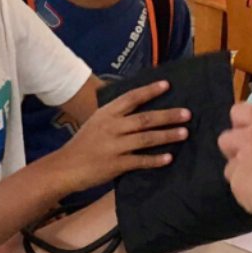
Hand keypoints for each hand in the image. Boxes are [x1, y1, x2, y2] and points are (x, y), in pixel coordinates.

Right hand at [42, 81, 188, 195]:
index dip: (149, 91)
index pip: (130, 98)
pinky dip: (155, 160)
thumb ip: (115, 118)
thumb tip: (141, 111)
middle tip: (187, 114)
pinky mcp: (116, 164)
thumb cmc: (82, 145)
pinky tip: (169, 158)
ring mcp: (114, 146)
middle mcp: (111, 127)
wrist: (64, 167)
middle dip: (168, 116)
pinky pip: (140, 161)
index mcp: (105, 114)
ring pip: (146, 138)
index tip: (167, 85)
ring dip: (167, 135)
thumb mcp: (95, 124)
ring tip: (184, 133)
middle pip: (144, 119)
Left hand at [217, 102, 251, 227]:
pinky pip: (236, 186)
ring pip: (229, 166)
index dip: (243, 121)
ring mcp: (240, 164)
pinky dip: (246, 190)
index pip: (239, 111)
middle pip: (226, 139)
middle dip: (235, 147)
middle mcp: (249, 140)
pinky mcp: (238, 187)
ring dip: (241, 171)